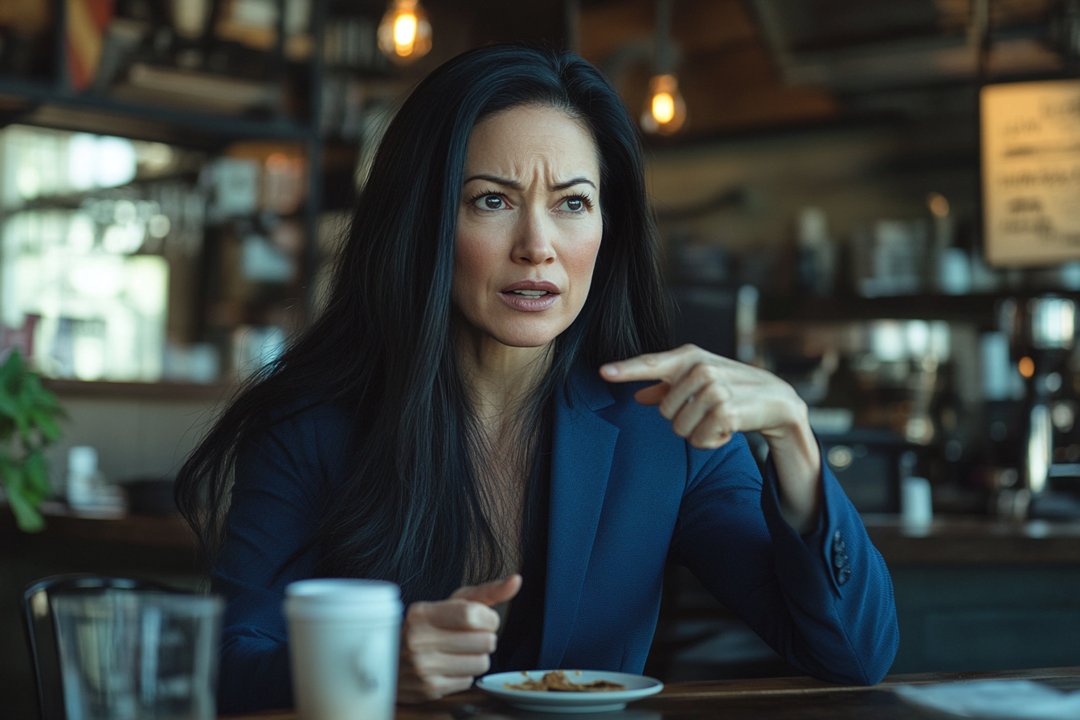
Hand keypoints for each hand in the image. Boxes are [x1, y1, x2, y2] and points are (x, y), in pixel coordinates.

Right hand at [397, 574, 521, 702]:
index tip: (483, 618)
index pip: (473, 615)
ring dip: (477, 657)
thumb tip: (517, 580)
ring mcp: (422, 667)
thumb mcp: (452, 603)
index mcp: (422, 613)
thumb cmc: (429, 626)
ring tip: (459, 651)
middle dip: (484, 637)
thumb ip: (486, 592)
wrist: (392, 658)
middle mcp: (418, 640)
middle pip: (485, 641)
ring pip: (482, 663)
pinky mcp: (429, 689)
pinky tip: (448, 665)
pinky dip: (464, 673)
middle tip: (467, 636)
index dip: (488, 618)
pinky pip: (469, 680)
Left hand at [600, 344, 821, 531]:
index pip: (651, 363)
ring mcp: (714, 387)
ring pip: (679, 428)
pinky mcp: (726, 410)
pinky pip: (698, 440)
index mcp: (688, 356)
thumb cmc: (730, 389)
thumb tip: (637, 396)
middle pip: (664, 411)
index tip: (602, 372)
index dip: (626, 369)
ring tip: (718, 418)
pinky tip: (727, 429)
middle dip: (683, 419)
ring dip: (698, 432)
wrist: (775, 400)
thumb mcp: (698, 383)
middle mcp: (700, 367)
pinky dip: (711, 441)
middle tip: (707, 410)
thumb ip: (666, 388)